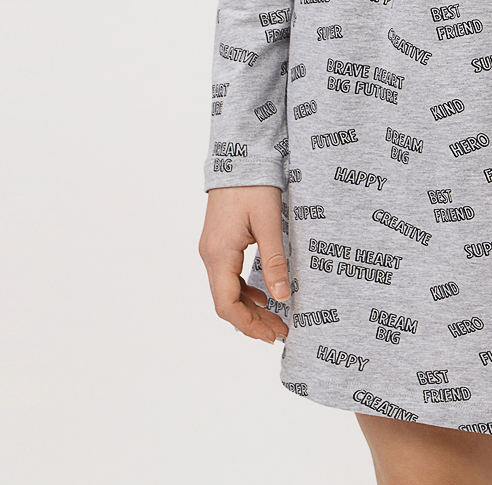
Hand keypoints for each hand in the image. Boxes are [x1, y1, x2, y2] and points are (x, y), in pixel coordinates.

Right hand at [199, 185, 290, 342]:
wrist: (238, 157)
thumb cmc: (254, 186)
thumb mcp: (270, 223)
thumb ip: (275, 261)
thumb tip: (282, 298)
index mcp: (219, 253)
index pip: (227, 305)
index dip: (249, 326)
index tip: (272, 335)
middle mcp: (209, 254)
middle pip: (225, 302)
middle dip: (252, 321)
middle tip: (279, 332)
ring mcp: (211, 249)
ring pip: (225, 290)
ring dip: (248, 308)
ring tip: (274, 318)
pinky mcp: (217, 242)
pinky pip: (227, 276)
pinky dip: (243, 291)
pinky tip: (261, 294)